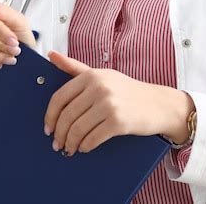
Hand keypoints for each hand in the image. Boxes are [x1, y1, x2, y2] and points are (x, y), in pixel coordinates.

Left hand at [44, 51, 193, 156]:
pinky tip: (84, 147)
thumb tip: (50, 55)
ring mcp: (109, 104)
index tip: (48, 127)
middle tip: (57, 143)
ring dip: (70, 143)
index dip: (50, 115)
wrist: (157, 103)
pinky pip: (93, 139)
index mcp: (91, 75)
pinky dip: (85, 146)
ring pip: (78, 129)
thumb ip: (74, 67)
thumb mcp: (101, 74)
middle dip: (59, 134)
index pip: (60, 97)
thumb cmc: (126, 90)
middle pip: (67, 116)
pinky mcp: (118, 122)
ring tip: (69, 148)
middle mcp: (99, 87)